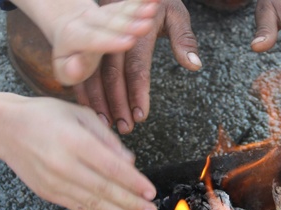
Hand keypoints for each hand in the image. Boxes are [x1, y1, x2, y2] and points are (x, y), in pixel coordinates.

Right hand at [0, 85, 156, 209]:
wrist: (5, 129)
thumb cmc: (46, 116)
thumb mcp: (81, 114)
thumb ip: (107, 138)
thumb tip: (130, 163)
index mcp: (74, 141)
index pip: (111, 167)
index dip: (133, 183)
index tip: (151, 192)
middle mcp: (63, 165)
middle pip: (104, 190)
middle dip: (131, 204)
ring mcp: (54, 182)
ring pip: (93, 204)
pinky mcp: (48, 193)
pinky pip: (79, 207)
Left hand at [12, 0, 158, 85]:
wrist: (65, 26)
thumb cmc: (67, 55)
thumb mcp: (61, 68)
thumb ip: (69, 71)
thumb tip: (76, 69)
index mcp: (72, 35)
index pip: (91, 39)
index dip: (110, 40)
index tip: (128, 42)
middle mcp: (88, 20)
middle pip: (110, 22)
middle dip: (128, 24)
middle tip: (147, 26)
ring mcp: (102, 12)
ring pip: (120, 10)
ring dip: (137, 10)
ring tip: (153, 8)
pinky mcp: (114, 8)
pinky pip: (128, 3)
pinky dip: (141, 0)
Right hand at [73, 0, 201, 133]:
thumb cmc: (160, 3)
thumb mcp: (176, 14)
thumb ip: (184, 40)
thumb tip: (194, 65)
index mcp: (137, 28)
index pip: (136, 65)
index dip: (137, 91)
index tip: (140, 114)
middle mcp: (115, 34)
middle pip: (112, 73)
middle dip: (117, 102)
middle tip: (125, 127)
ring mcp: (100, 38)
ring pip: (95, 74)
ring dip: (100, 101)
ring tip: (109, 123)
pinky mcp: (92, 44)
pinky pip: (86, 70)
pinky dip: (87, 91)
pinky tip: (94, 109)